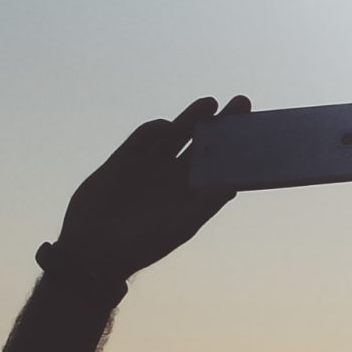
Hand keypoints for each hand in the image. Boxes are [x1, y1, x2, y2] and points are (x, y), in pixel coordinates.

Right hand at [55, 95, 250, 280]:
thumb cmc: (142, 245)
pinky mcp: (125, 159)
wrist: (95, 248)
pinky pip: (144, 138)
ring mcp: (150, 165)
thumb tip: (231, 186)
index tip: (256, 133)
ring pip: (177, 134)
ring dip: (193, 118)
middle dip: (222, 124)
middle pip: (204, 143)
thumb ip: (204, 206)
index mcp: (191, 194)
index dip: (237, 150)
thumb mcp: (178, 227)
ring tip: (211, 103)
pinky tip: (168, 127)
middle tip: (242, 103)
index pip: (220, 165)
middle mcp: (174, 176)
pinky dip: (156, 129)